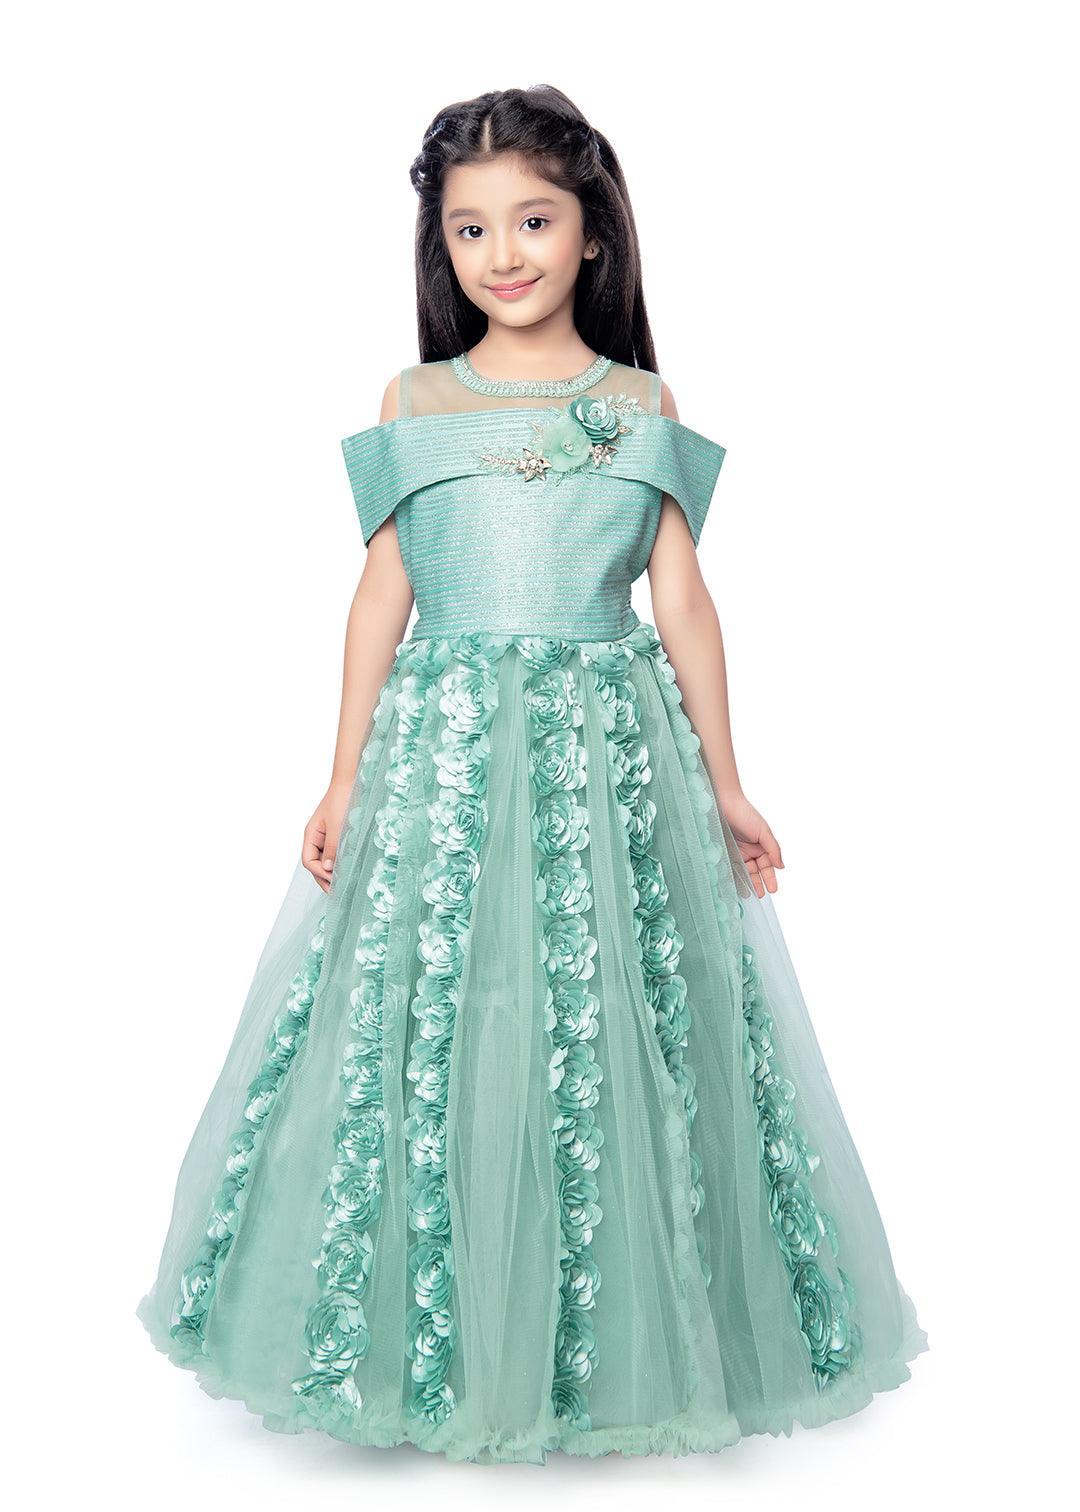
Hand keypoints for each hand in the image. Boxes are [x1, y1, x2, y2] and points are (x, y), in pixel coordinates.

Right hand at [302, 779, 351, 893]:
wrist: (351, 782)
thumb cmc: (342, 800)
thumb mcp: (337, 826)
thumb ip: (332, 848)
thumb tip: (327, 870)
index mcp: (311, 835)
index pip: (309, 861)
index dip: (319, 873)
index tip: (333, 879)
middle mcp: (316, 838)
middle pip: (315, 864)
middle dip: (324, 878)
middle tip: (336, 892)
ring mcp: (327, 837)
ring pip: (325, 860)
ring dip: (332, 872)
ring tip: (342, 885)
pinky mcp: (338, 835)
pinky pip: (335, 853)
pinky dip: (339, 863)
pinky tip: (348, 869)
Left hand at [719, 790, 784, 897]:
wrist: (722, 801)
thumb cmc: (745, 813)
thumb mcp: (763, 831)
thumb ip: (773, 849)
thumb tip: (781, 866)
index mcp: (760, 846)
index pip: (767, 866)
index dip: (770, 878)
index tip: (772, 890)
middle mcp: (749, 850)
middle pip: (755, 871)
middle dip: (758, 884)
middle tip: (760, 896)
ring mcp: (735, 851)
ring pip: (742, 871)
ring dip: (745, 883)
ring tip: (747, 895)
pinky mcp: (722, 851)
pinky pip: (728, 866)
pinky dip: (731, 876)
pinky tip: (733, 885)